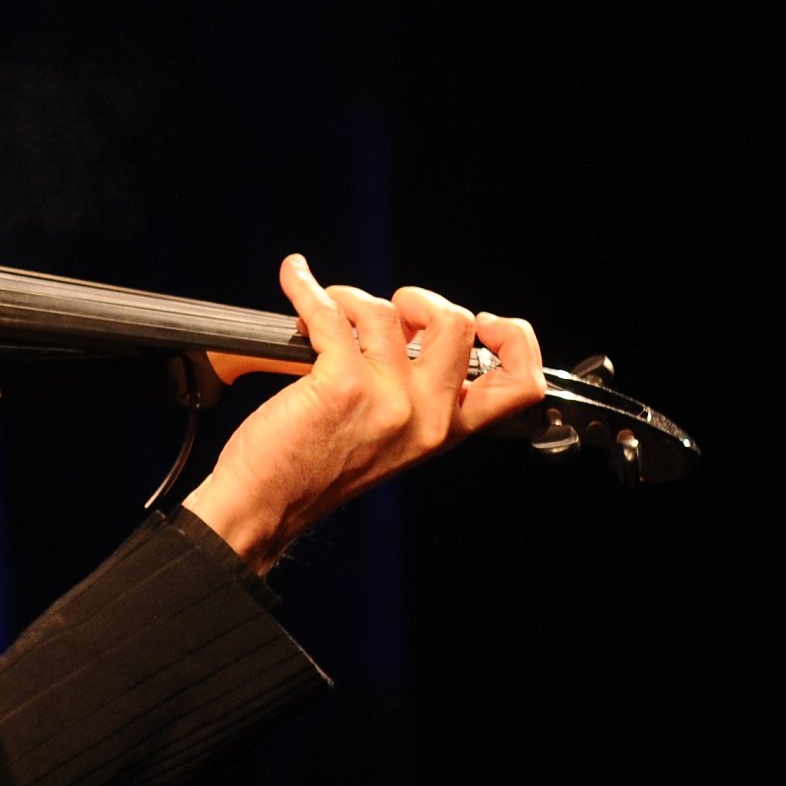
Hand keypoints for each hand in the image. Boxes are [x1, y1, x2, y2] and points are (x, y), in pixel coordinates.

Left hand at [184, 253, 545, 571]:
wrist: (265, 505)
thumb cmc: (315, 470)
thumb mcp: (389, 440)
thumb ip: (413, 396)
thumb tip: (405, 327)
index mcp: (444, 430)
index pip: (519, 385)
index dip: (514, 341)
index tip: (484, 322)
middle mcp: (426, 417)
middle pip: (459, 325)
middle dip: (422, 299)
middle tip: (388, 312)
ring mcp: (388, 401)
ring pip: (388, 311)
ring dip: (349, 297)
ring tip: (326, 311)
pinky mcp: (341, 385)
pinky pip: (331, 312)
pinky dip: (305, 286)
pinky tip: (295, 280)